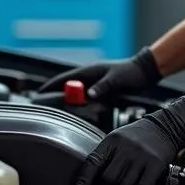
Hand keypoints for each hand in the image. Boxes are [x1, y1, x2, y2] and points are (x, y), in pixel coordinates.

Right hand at [38, 46, 160, 101]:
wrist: (145, 72)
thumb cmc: (131, 72)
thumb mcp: (116, 79)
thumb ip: (103, 86)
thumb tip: (90, 95)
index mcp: (90, 71)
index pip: (65, 78)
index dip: (51, 85)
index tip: (39, 92)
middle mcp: (90, 77)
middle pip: (68, 88)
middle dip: (57, 96)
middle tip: (46, 107)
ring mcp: (95, 84)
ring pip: (77, 95)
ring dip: (71, 102)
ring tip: (59, 112)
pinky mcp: (102, 90)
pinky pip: (87, 99)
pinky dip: (82, 105)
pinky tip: (78, 113)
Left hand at [74, 97, 184, 184]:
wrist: (165, 127)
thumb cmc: (138, 135)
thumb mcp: (118, 138)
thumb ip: (106, 155)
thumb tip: (91, 180)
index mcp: (113, 140)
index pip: (94, 161)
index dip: (85, 177)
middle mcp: (126, 147)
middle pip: (109, 178)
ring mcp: (141, 156)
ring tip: (130, 178)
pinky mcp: (155, 164)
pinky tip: (140, 182)